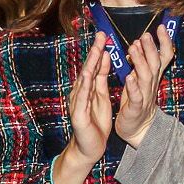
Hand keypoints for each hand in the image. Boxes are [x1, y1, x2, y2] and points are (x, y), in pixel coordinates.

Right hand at [64, 32, 116, 165]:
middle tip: (101, 35)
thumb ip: (101, 78)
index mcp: (88, 88)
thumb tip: (105, 58)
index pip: (94, 66)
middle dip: (95, 51)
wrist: (89, 147)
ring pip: (84, 80)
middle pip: (88, 68)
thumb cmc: (95, 123)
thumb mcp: (101, 97)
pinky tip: (88, 76)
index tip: (105, 35)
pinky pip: (82, 99)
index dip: (99, 50)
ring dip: (90, 65)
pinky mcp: (79, 115)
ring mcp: (78, 103)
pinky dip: (85, 86)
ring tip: (96, 51)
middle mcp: (81, 92)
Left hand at [112, 15, 173, 147]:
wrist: (138, 128)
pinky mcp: (136, 107)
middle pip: (155, 64)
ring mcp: (145, 96)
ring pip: (146, 77)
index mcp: (154, 76)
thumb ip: (142, 62)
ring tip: (134, 48)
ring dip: (141, 62)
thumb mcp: (141, 79)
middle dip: (151, 48)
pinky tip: (129, 77)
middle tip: (145, 35)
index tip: (160, 27)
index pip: (164, 56)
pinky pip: (136, 96)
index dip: (164, 42)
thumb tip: (139, 42)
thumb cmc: (137, 100)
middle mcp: (152, 84)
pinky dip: (133, 87)